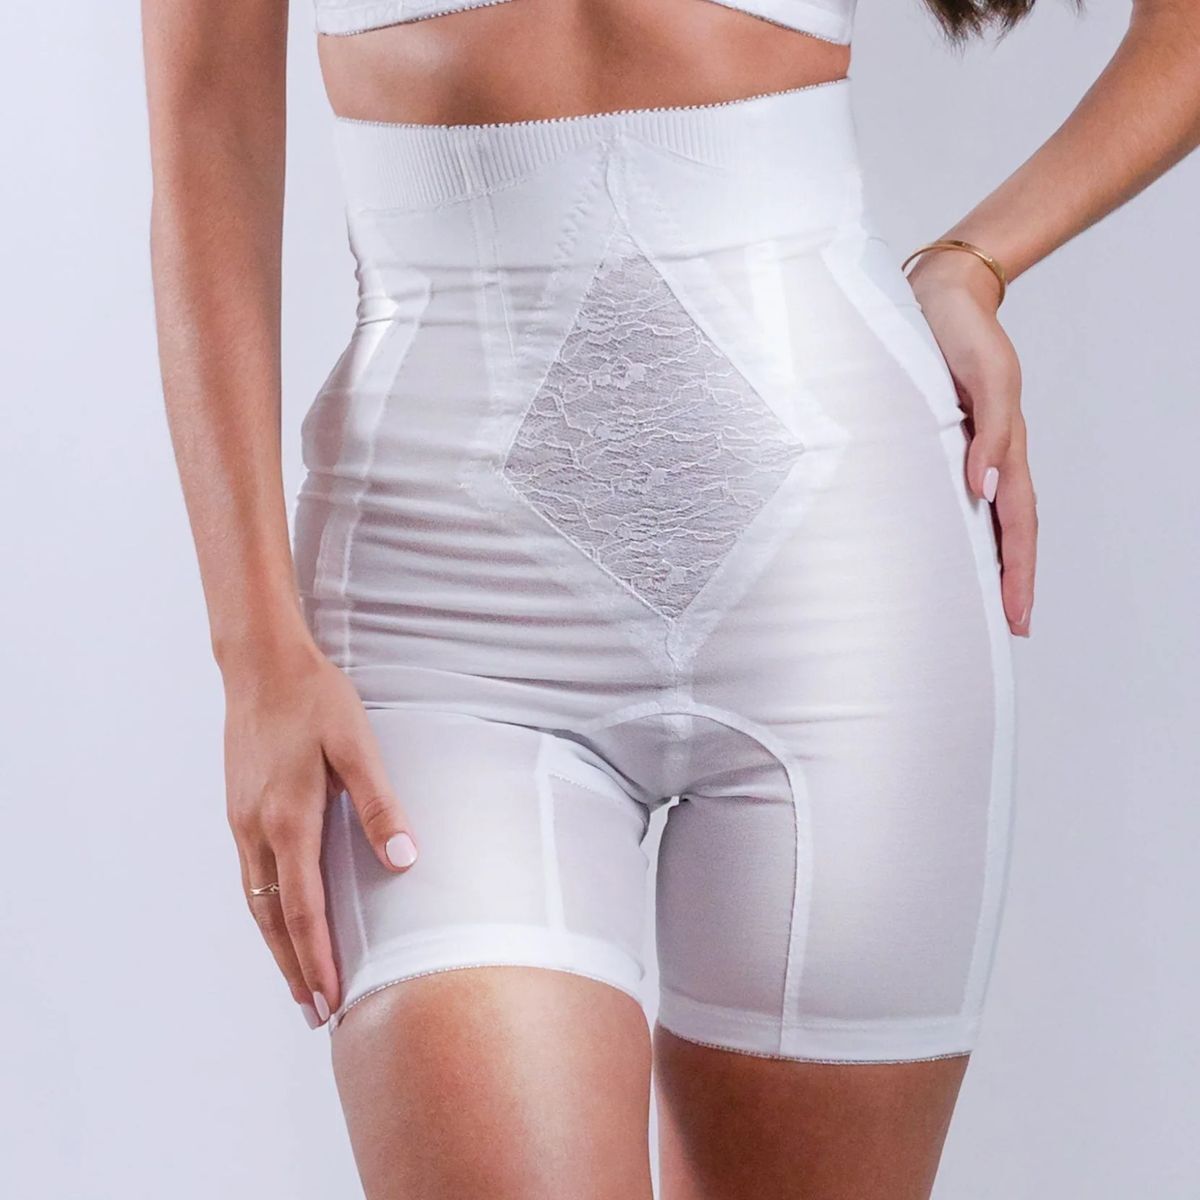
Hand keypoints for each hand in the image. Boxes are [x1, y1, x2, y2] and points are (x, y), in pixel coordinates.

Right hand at [221, 637, 417, 1028]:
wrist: (260, 664)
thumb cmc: (314, 701)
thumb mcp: (356, 746)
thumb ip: (379, 804)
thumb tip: (403, 861)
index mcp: (288, 820)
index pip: (304, 910)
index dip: (319, 960)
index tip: (333, 1001)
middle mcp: (257, 830)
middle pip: (273, 919)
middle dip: (295, 969)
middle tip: (315, 1013)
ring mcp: (241, 821)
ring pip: (257, 902)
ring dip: (279, 946)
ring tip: (299, 980)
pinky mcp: (239, 809)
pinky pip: (252, 876)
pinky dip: (267, 911)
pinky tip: (283, 917)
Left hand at [907, 251, 1036, 637]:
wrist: (939, 293)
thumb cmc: (960, 331)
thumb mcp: (984, 377)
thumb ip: (990, 431)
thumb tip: (984, 489)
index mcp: (1004, 446)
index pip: (1017, 524)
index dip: (1019, 572)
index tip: (1018, 619)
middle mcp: (987, 454)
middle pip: (1006, 530)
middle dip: (1010, 581)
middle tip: (1007, 629)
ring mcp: (967, 448)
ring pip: (983, 516)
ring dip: (987, 559)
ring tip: (980, 602)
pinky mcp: (941, 437)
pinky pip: (953, 492)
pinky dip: (959, 525)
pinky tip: (945, 544)